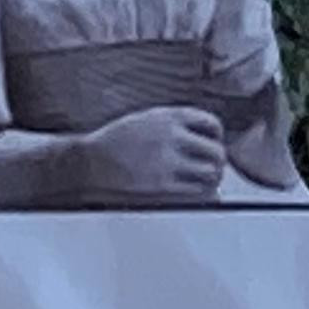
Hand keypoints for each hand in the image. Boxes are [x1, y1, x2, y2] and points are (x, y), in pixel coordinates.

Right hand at [72, 104, 227, 205]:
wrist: (90, 161)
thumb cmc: (118, 140)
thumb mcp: (148, 118)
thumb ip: (177, 123)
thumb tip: (206, 137)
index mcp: (169, 117)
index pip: (212, 123)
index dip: (217, 136)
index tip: (213, 143)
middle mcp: (171, 137)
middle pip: (217, 151)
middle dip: (218, 161)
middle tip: (213, 167)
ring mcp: (167, 161)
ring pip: (211, 172)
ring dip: (212, 177)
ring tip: (206, 180)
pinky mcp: (161, 184)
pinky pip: (196, 190)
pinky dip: (202, 191)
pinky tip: (195, 190)